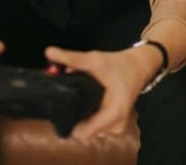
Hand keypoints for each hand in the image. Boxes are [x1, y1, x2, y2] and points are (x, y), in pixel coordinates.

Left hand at [44, 44, 161, 138]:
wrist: (138, 66)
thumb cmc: (118, 64)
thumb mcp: (95, 59)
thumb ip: (71, 58)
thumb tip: (48, 52)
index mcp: (114, 113)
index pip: (83, 133)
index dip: (67, 121)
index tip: (57, 107)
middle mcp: (115, 126)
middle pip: (82, 131)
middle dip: (72, 114)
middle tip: (66, 97)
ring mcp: (115, 128)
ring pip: (87, 129)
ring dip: (79, 115)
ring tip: (76, 97)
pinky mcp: (113, 126)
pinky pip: (93, 126)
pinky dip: (87, 115)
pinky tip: (84, 102)